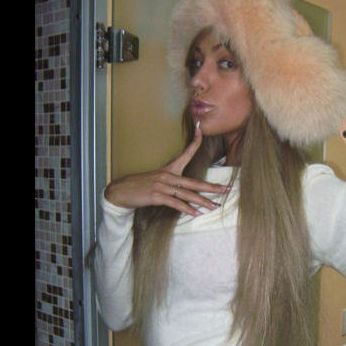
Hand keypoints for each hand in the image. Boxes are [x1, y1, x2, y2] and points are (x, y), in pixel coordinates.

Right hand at [104, 122, 229, 215]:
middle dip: (211, 187)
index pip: (185, 154)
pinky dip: (187, 209)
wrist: (120, 191)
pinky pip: (175, 203)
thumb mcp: (155, 180)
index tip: (201, 131)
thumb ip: (170, 183)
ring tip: (213, 207)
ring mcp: (162, 186)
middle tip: (225, 190)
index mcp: (169, 170)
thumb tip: (183, 190)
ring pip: (187, 194)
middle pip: (194, 182)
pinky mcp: (157, 196)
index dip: (194, 142)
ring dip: (202, 202)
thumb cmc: (139, 187)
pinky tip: (196, 213)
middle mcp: (168, 176)